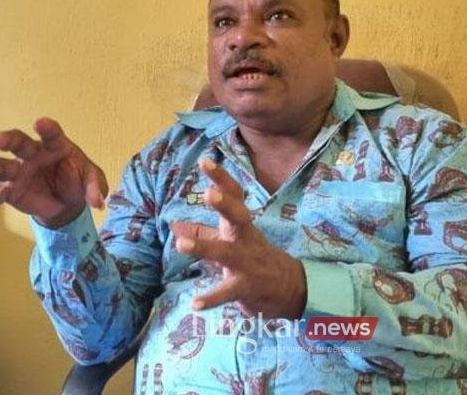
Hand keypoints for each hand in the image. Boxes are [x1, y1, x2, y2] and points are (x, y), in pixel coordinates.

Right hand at [0, 117, 107, 227]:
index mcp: (56, 146)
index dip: (47, 128)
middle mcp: (33, 155)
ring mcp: (19, 172)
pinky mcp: (10, 190)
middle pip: (18, 143)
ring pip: (1, 167)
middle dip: (6, 140)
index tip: (41, 123)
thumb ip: (95, 188)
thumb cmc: (77, 180)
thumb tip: (99, 202)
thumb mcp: (92, 180)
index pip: (52, 134)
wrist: (66, 201)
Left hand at [175, 159, 306, 318]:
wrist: (291, 288)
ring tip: (180, 243)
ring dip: (203, 248)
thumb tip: (174, 223)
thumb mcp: (231, 241)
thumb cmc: (255, 258)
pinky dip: (211, 298)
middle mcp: (245, 239)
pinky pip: (227, 292)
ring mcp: (246, 263)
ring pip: (225, 253)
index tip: (205, 162)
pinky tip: (195, 304)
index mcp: (241, 225)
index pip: (234, 196)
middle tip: (210, 194)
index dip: (221, 179)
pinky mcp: (245, 287)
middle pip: (238, 218)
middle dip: (225, 205)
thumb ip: (203, 232)